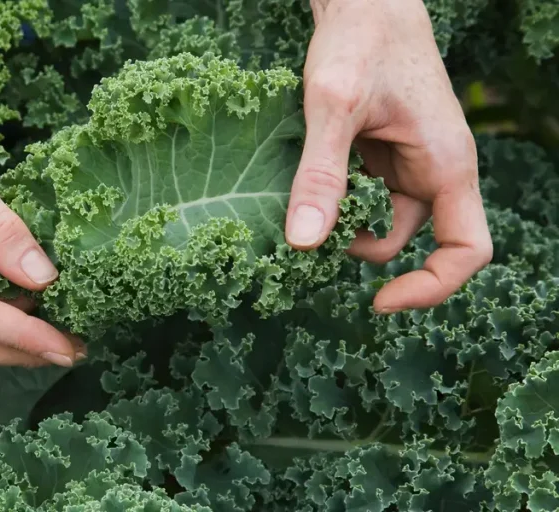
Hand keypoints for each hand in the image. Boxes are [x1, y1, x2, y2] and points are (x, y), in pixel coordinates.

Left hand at [285, 0, 491, 312]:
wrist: (363, 0)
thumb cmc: (360, 41)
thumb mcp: (332, 107)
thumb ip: (320, 174)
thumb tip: (303, 244)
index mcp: (446, 164)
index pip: (467, 250)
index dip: (431, 287)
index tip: (379, 300)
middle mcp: (437, 168)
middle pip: (417, 242)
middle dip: (368, 252)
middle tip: (313, 244)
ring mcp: (412, 161)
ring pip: (385, 220)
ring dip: (346, 227)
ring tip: (302, 212)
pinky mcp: (386, 152)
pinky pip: (367, 195)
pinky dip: (338, 202)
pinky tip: (306, 190)